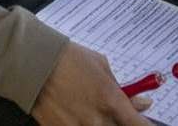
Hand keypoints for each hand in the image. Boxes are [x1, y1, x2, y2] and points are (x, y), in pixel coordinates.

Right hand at [31, 42, 152, 124]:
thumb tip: (142, 103)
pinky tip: (75, 111)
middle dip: (119, 121)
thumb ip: (123, 90)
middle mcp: (96, 121)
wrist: (33, 64)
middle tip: (111, 110)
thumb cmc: (68, 59)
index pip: (138, 125)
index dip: (144, 125)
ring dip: (100, 121)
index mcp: (111, 101)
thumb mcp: (102, 67)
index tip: (143, 123)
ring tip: (89, 106)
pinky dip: (80, 123)